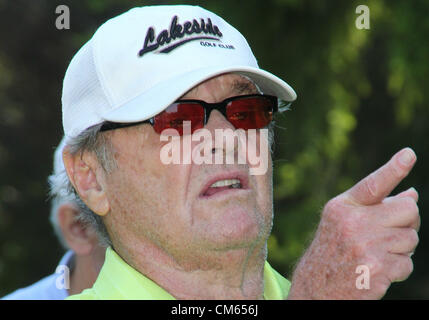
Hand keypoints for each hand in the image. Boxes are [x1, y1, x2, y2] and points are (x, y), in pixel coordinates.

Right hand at [287, 148, 419, 298]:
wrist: (317, 288)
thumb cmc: (333, 252)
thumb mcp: (344, 223)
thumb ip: (375, 207)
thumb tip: (412, 193)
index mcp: (342, 207)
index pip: (373, 185)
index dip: (394, 169)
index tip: (409, 154)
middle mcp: (352, 223)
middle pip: (407, 209)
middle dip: (407, 221)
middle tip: (389, 233)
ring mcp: (365, 245)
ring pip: (411, 237)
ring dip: (401, 249)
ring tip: (377, 255)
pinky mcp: (377, 268)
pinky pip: (407, 263)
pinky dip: (398, 269)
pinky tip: (377, 272)